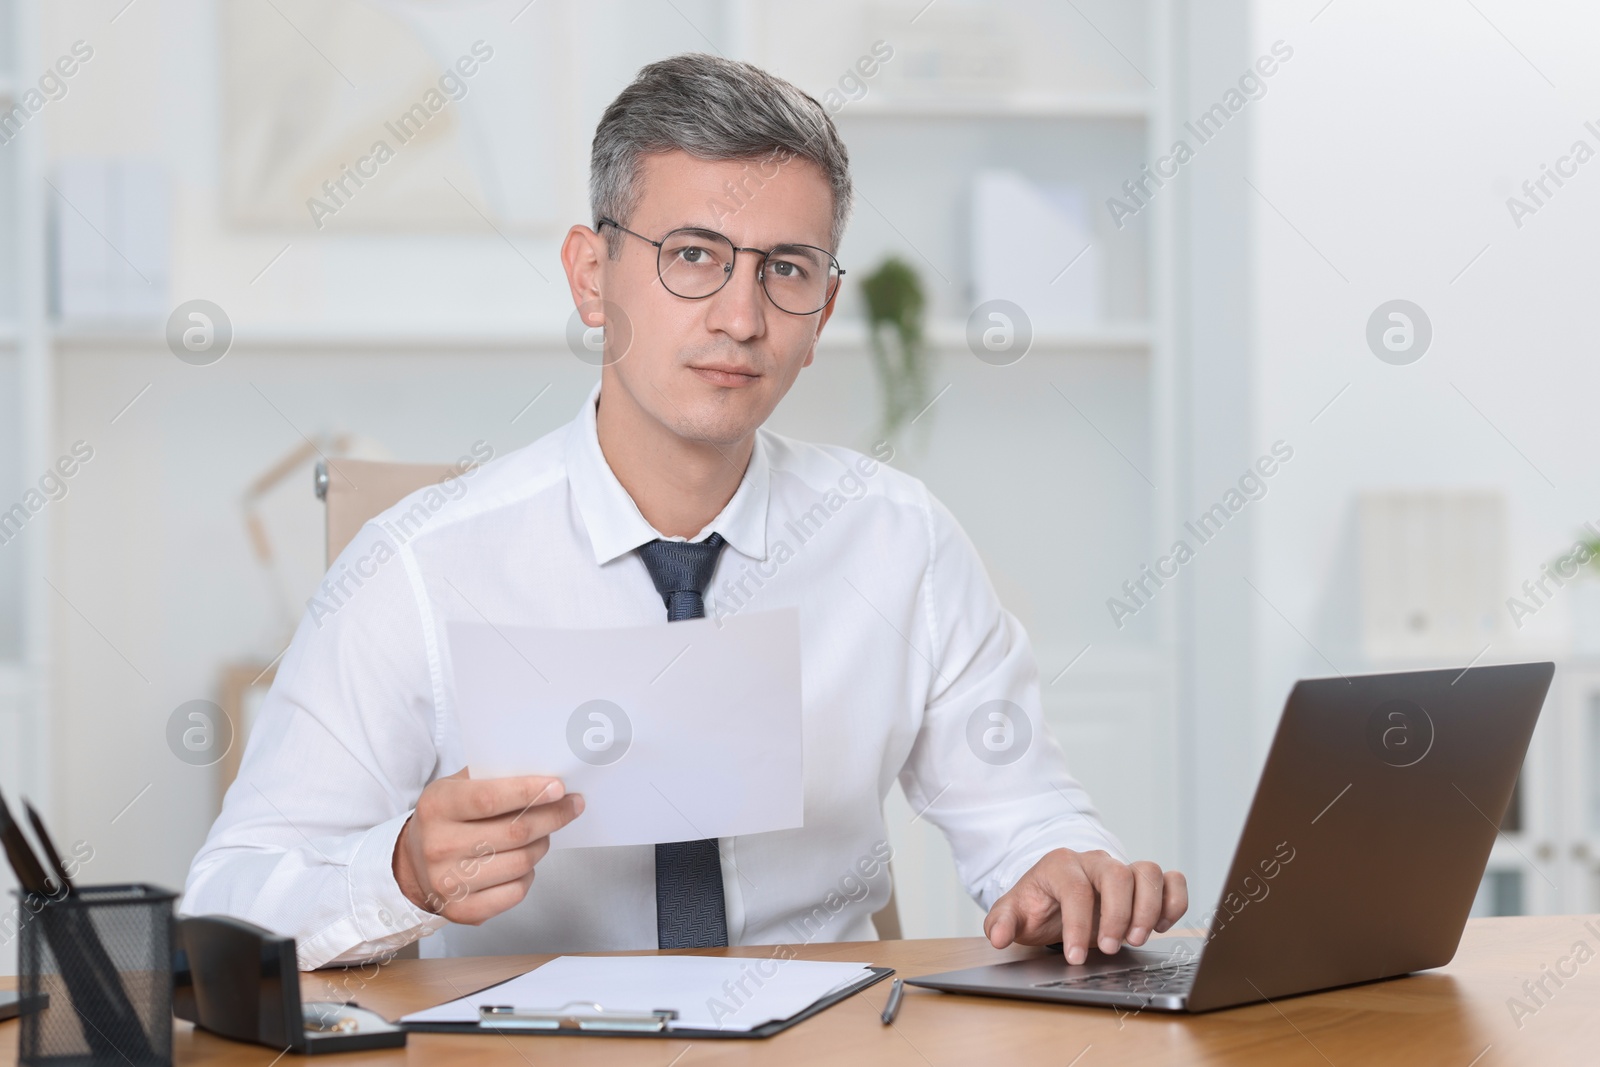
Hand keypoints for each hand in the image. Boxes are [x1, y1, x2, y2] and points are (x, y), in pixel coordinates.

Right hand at [392, 768, 584, 923]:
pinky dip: (529, 874)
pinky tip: (523, 861)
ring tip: (543, 832)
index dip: (529, 792)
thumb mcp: (456, 787)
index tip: (559, 787)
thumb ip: (492, 778)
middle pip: (515, 832)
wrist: (412, 864)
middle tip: (572, 805)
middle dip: (553, 816)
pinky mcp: (463, 911)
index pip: (489, 799)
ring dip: (542, 844)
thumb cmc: (446, 818)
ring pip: (521, 862)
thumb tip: (544, 776)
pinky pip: (516, 891)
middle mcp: (439, 846)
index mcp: (437, 807)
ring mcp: (450, 883)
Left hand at [983, 848, 1186, 963]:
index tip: (1076, 957)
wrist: (1055, 896)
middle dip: (1117, 914)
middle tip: (1110, 948)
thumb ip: (1002, 923)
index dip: (1077, 924)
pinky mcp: (1144, 882)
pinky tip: (1160, 926)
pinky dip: (1174, 901)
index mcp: (1061, 865)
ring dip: (1148, 908)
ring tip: (1136, 939)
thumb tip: (999, 936)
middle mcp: (1095, 862)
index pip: (1075, 888)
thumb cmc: (1038, 905)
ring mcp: (1123, 869)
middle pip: (1117, 874)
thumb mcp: (1013, 914)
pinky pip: (1171, 879)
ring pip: (1149, 872)